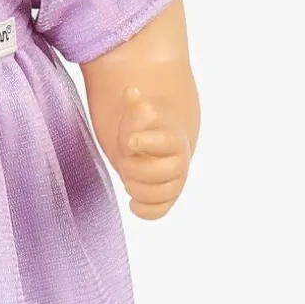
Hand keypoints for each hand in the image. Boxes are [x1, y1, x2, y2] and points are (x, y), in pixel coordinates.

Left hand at [114, 86, 191, 219]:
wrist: (156, 146)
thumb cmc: (145, 128)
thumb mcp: (138, 114)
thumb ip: (134, 105)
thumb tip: (131, 91)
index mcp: (171, 138)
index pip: (165, 142)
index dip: (147, 142)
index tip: (130, 141)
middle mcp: (178, 161)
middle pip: (163, 172)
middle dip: (138, 169)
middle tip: (126, 163)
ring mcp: (174, 182)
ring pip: (162, 194)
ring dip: (138, 189)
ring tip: (127, 179)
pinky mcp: (165, 198)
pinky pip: (158, 212)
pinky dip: (143, 210)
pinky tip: (132, 202)